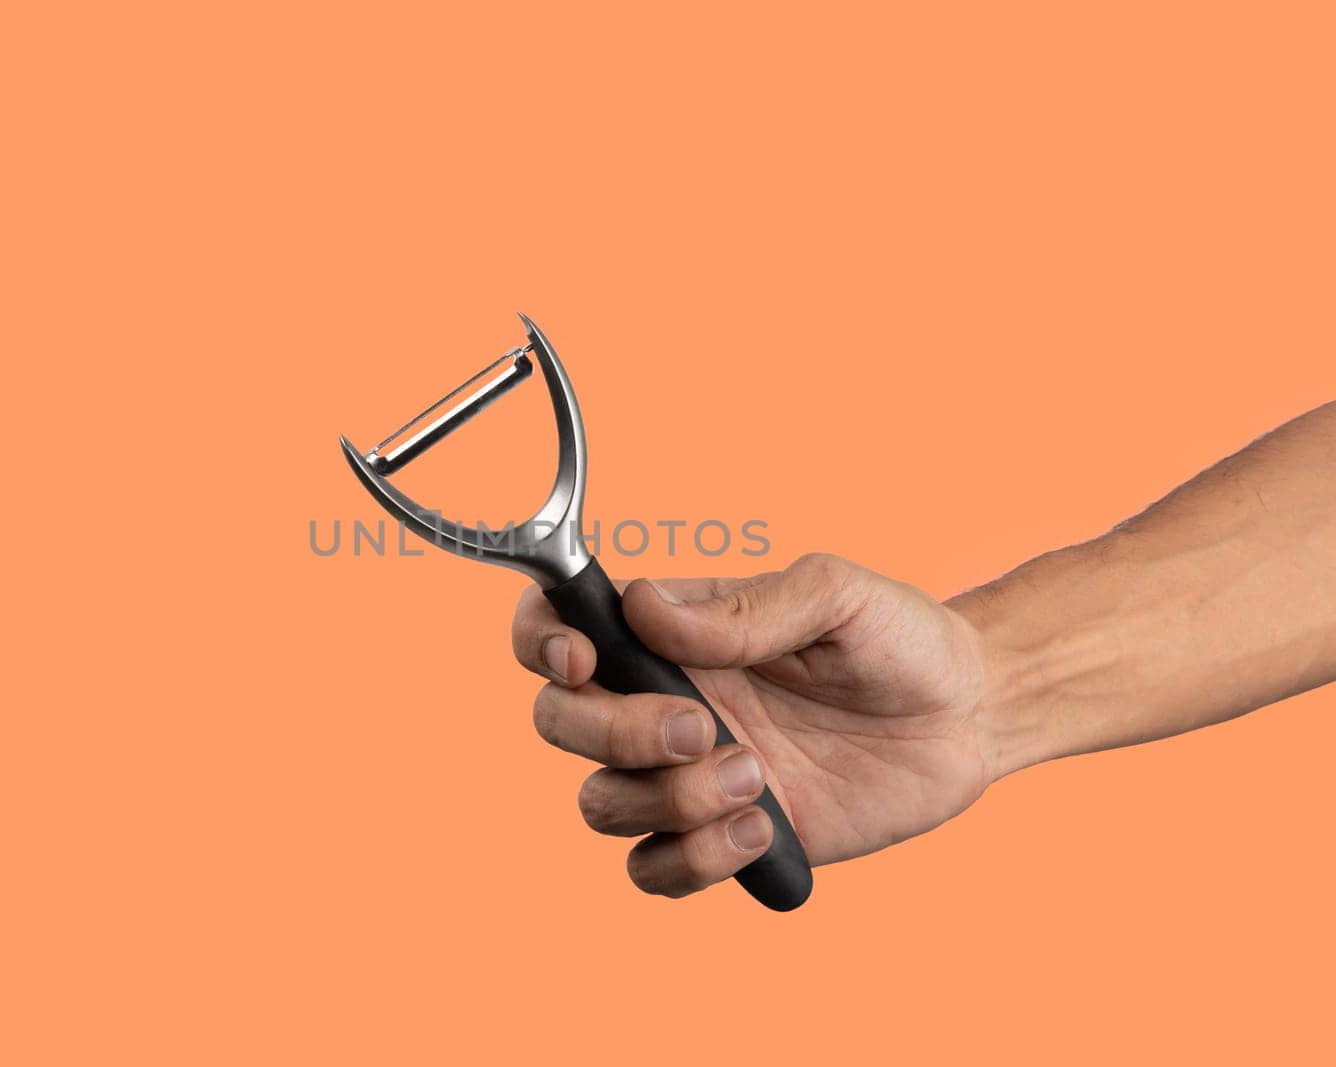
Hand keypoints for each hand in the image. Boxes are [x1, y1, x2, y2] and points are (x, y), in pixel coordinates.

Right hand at [511, 553, 994, 898]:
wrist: (970, 717)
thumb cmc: (901, 638)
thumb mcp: (837, 596)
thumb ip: (744, 606)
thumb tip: (646, 608)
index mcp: (672, 631)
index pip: (557, 626)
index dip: (538, 640)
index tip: (584, 660)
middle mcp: (662, 699)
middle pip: (559, 723)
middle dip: (613, 733)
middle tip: (702, 726)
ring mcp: (687, 774)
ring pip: (600, 803)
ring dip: (666, 799)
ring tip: (756, 778)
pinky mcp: (724, 837)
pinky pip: (653, 870)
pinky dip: (692, 860)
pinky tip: (761, 828)